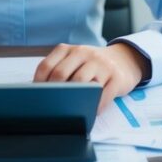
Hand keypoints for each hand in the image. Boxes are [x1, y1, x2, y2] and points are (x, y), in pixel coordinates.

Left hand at [33, 43, 148, 113]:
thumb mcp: (76, 61)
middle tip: (51, 106)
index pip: (46, 66)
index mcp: (69, 49)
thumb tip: (40, 94)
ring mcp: (101, 64)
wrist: (124, 60)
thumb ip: (60, 70)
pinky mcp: (116, 77)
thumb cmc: (93, 65)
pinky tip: (90, 112)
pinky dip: (94, 107)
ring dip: (73, 99)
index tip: (36, 97)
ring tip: (70, 110)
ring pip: (81, 83)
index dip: (38, 84)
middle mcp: (84, 53)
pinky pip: (102, 95)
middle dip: (53, 92)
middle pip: (61, 74)